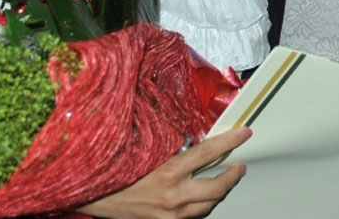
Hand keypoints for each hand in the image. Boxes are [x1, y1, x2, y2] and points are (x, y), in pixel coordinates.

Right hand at [78, 127, 251, 218]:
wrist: (93, 197)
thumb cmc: (116, 169)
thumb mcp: (143, 150)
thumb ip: (169, 142)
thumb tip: (192, 129)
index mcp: (167, 172)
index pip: (208, 153)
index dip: (230, 142)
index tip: (245, 133)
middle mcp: (173, 196)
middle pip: (217, 187)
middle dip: (233, 175)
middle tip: (240, 164)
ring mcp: (171, 215)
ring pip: (208, 205)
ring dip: (220, 191)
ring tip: (226, 179)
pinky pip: (193, 216)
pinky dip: (202, 205)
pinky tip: (203, 196)